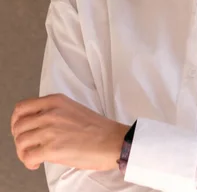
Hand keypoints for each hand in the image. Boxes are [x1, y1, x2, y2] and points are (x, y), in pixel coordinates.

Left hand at [11, 93, 129, 171]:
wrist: (111, 140)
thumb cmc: (97, 128)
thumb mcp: (72, 109)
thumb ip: (53, 112)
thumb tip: (37, 124)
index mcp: (55, 101)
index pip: (22, 107)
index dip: (16, 121)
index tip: (20, 129)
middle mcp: (50, 113)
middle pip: (18, 126)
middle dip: (19, 139)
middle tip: (27, 146)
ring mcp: (50, 130)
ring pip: (20, 141)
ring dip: (23, 152)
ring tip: (33, 156)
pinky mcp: (52, 149)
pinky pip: (28, 156)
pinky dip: (28, 162)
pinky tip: (37, 163)